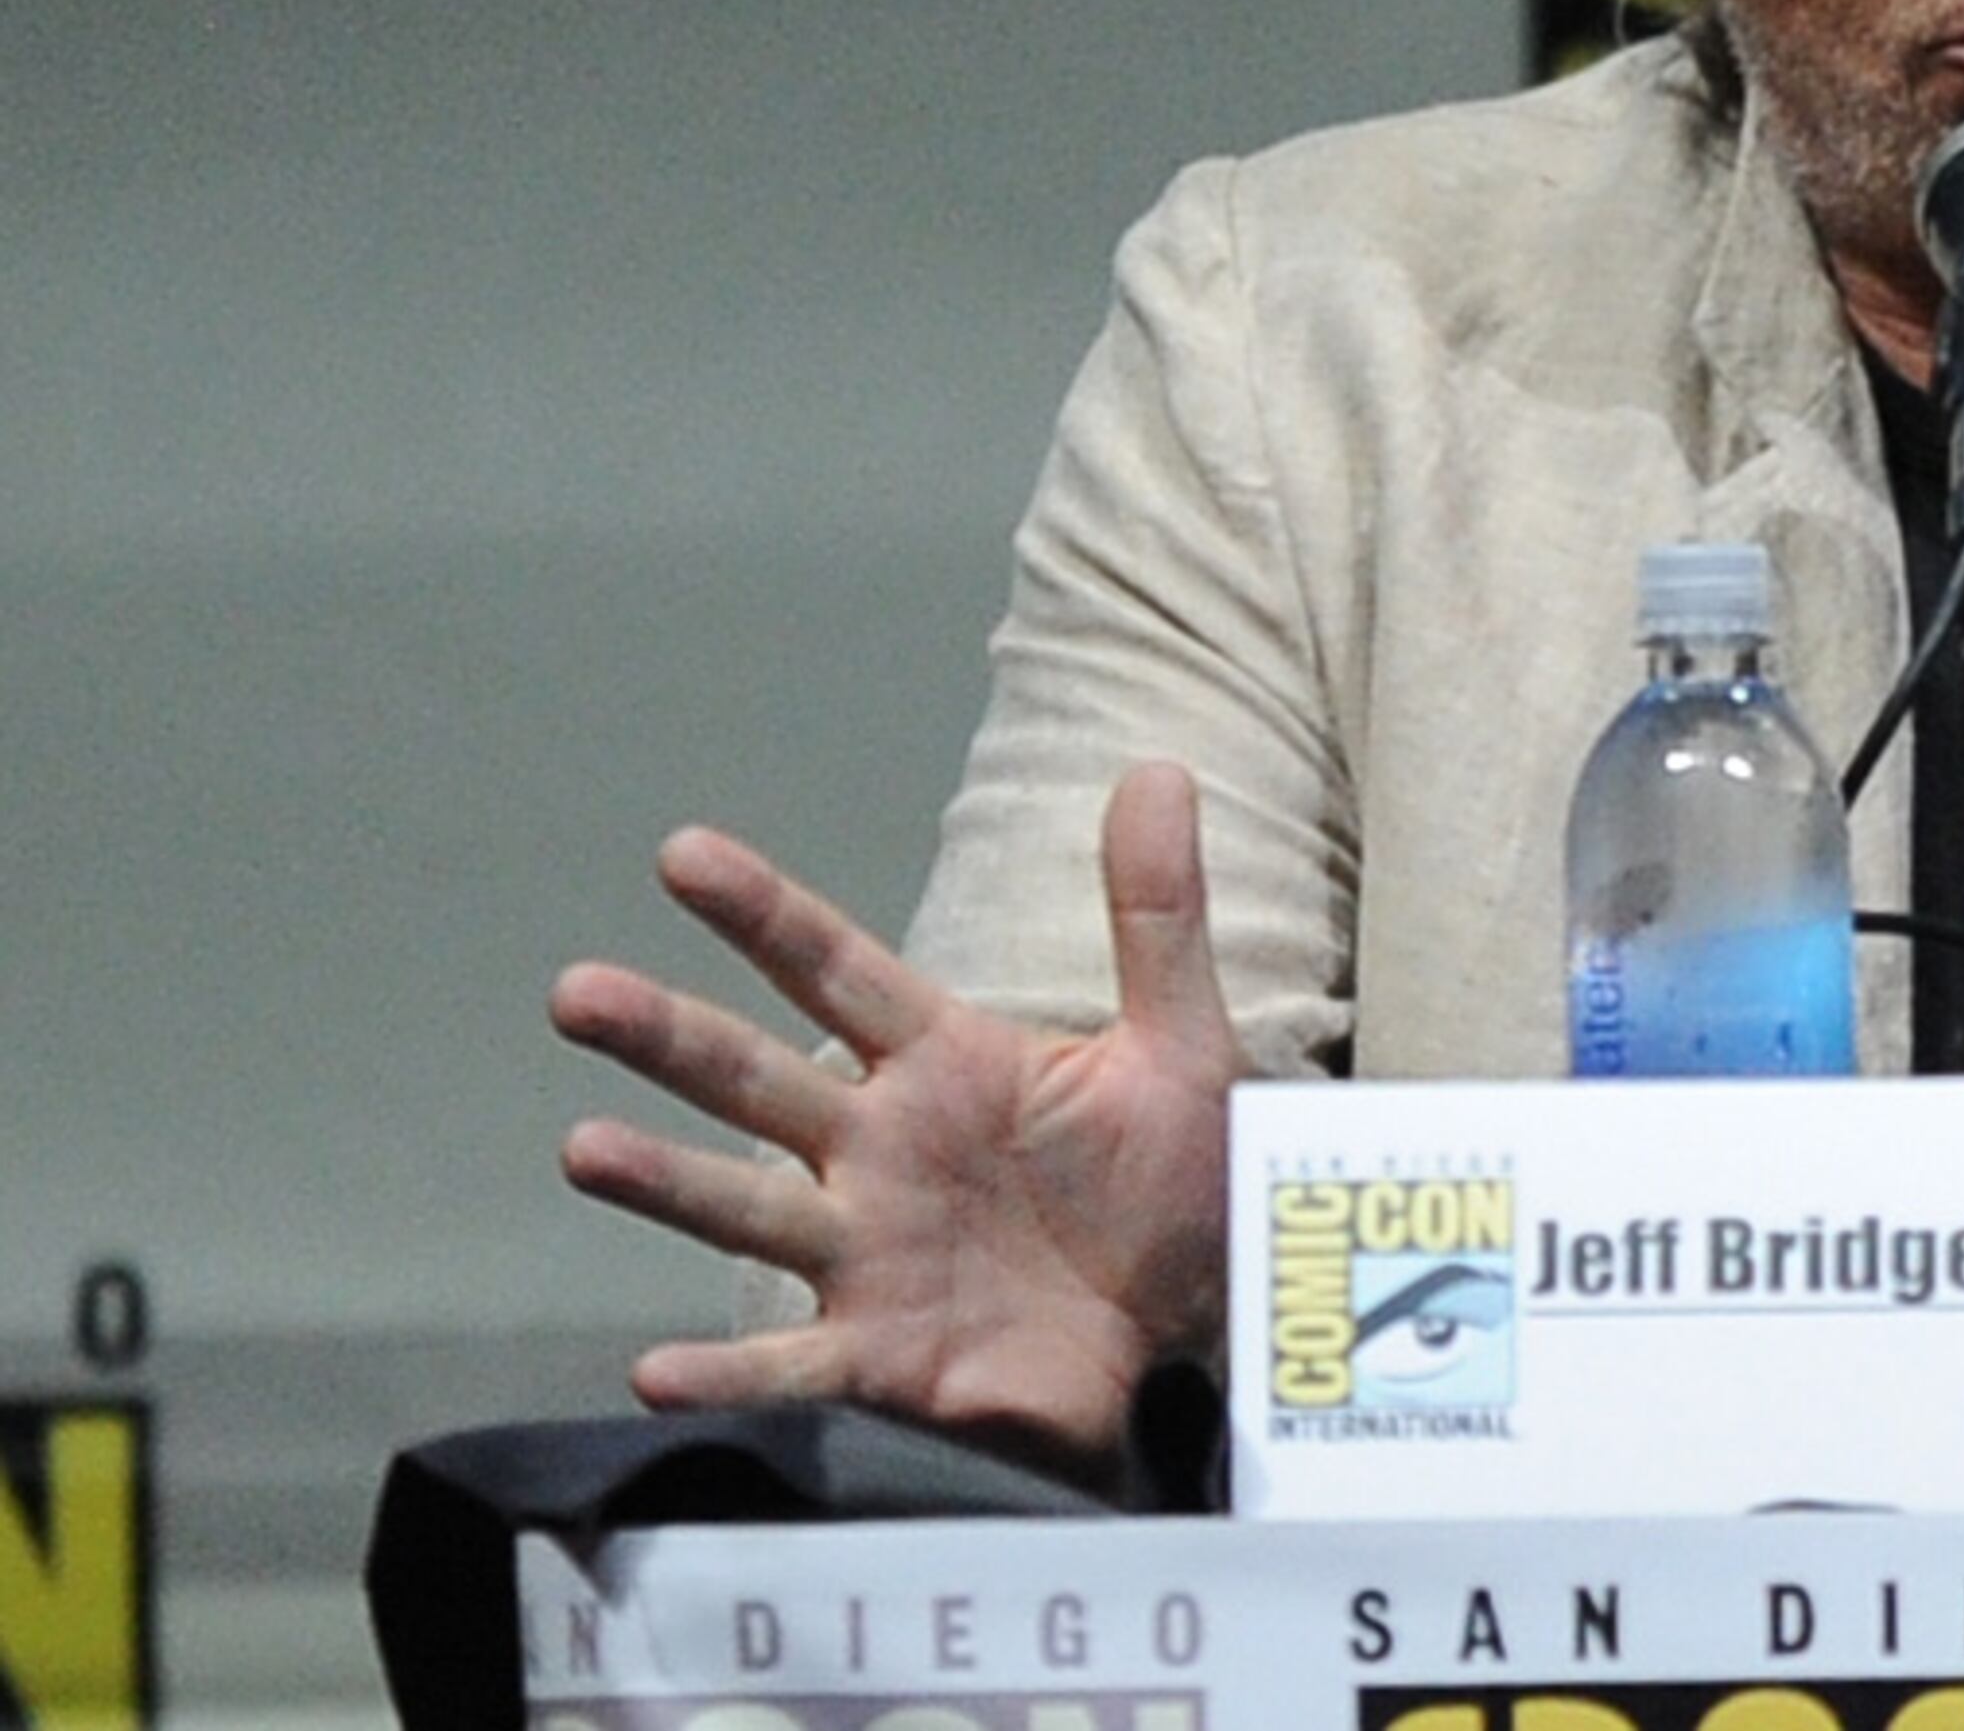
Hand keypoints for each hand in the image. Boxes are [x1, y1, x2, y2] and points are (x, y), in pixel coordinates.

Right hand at [550, 762, 1236, 1480]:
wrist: (1210, 1322)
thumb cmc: (1179, 1176)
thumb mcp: (1181, 1040)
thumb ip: (1156, 913)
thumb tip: (1156, 769)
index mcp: (946, 1061)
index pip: (836, 970)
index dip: (764, 913)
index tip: (682, 854)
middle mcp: (882, 1148)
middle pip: (757, 1078)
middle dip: (669, 1035)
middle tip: (577, 991)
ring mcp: (871, 1253)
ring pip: (747, 1209)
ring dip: (665, 1182)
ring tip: (584, 1147)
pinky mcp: (886, 1357)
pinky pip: (793, 1365)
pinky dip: (725, 1371)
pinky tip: (654, 1371)